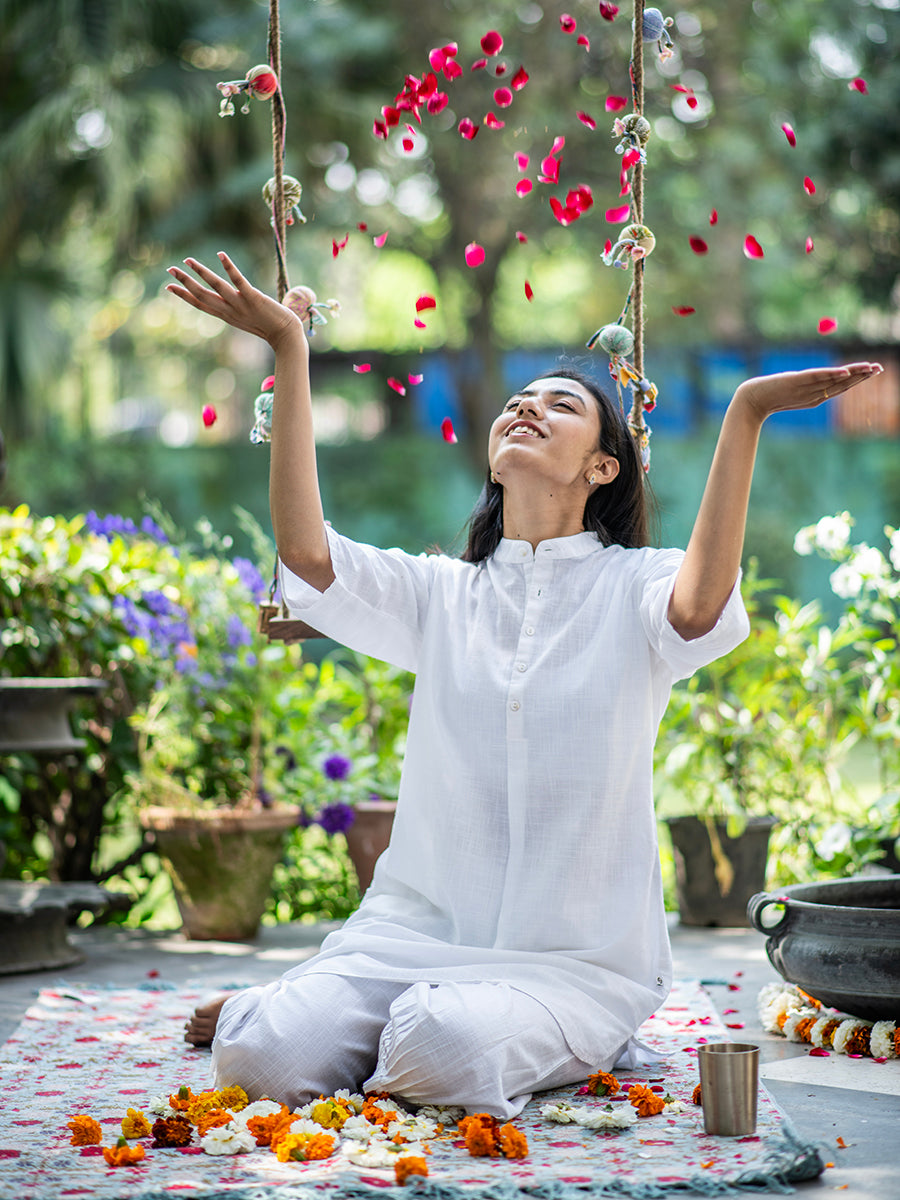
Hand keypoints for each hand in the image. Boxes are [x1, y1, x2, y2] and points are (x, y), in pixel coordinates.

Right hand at [165, 252, 303, 351]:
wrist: (287, 336)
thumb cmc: (270, 326)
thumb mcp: (246, 318)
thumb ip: (236, 309)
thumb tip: (231, 299)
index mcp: (227, 315)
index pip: (201, 304)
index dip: (184, 296)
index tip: (168, 286)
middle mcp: (230, 311)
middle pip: (202, 295)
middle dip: (184, 282)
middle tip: (169, 269)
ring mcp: (241, 305)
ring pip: (216, 287)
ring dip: (201, 273)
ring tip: (187, 260)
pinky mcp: (254, 298)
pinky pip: (238, 281)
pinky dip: (229, 268)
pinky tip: (220, 255)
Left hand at [734, 361, 882, 422]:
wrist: (750, 400)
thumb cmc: (769, 395)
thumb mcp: (792, 390)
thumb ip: (805, 385)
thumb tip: (815, 379)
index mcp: (814, 396)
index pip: (841, 386)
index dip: (858, 379)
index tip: (874, 371)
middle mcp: (813, 394)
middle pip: (842, 384)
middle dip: (862, 376)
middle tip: (880, 368)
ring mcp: (805, 389)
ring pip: (833, 381)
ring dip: (852, 374)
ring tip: (869, 368)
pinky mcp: (795, 382)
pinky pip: (816, 378)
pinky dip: (831, 375)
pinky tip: (843, 372)